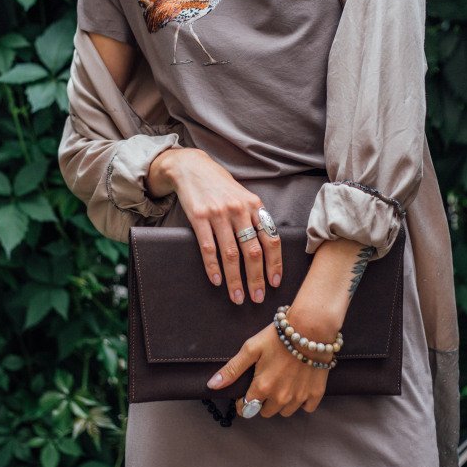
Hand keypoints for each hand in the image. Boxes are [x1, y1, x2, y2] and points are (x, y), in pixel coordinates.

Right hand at [147, 147, 281, 305]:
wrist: (191, 167)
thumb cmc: (220, 186)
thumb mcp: (243, 197)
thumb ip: (254, 218)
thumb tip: (267, 250)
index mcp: (255, 205)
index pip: (271, 239)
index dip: (275, 263)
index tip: (275, 283)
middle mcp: (239, 209)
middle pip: (253, 251)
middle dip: (256, 278)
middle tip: (258, 298)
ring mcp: (219, 213)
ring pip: (231, 254)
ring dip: (235, 279)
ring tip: (237, 297)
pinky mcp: (199, 217)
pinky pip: (208, 248)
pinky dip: (213, 267)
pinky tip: (216, 281)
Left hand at [206, 321, 329, 417]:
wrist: (311, 329)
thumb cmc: (278, 336)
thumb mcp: (251, 349)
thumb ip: (232, 369)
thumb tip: (212, 385)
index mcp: (262, 388)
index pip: (247, 408)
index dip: (243, 402)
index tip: (245, 394)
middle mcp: (280, 398)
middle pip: (266, 412)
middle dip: (263, 402)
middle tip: (266, 383)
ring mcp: (299, 398)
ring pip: (285, 411)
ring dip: (281, 402)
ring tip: (283, 382)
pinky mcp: (315, 394)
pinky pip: (306, 408)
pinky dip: (302, 401)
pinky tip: (299, 385)